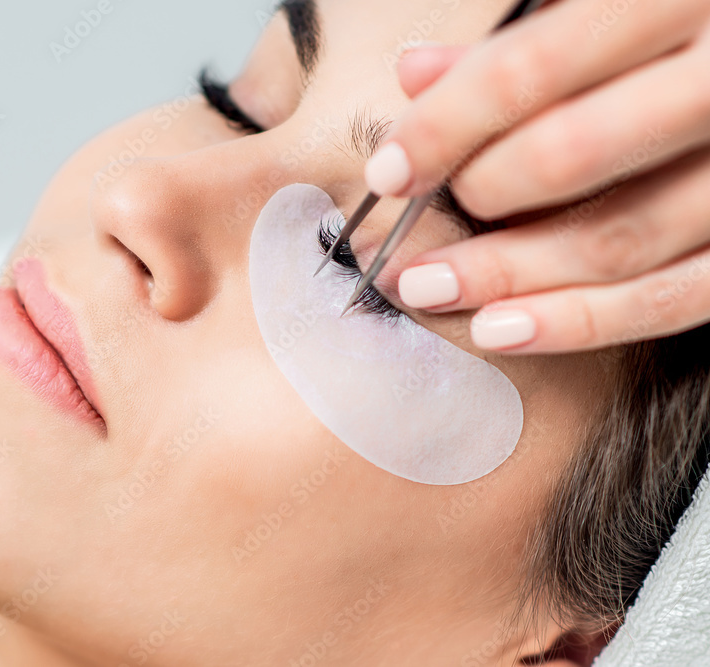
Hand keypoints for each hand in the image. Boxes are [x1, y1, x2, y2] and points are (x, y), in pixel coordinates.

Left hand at [364, 0, 709, 353]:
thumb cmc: (679, 26)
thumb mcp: (610, 1)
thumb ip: (519, 38)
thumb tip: (415, 75)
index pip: (533, 67)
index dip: (444, 125)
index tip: (388, 171)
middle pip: (573, 154)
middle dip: (474, 199)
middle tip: (408, 229)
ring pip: (620, 238)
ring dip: (508, 276)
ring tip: (430, 290)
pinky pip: (675, 297)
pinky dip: (582, 321)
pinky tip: (505, 328)